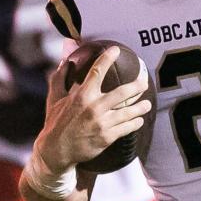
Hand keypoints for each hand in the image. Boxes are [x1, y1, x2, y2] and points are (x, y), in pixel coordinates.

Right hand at [34, 46, 150, 173]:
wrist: (56, 150)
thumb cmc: (55, 123)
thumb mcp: (54, 99)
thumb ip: (59, 79)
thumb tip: (64, 62)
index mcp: (81, 95)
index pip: (97, 71)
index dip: (107, 58)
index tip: (116, 50)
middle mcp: (93, 107)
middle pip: (122, 92)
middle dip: (136, 86)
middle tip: (144, 82)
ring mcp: (102, 123)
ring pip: (128, 112)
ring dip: (140, 107)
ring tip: (147, 104)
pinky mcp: (107, 137)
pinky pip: (126, 128)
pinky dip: (134, 123)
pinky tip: (138, 120)